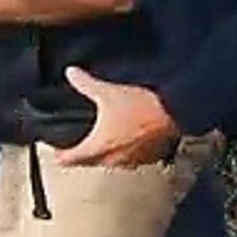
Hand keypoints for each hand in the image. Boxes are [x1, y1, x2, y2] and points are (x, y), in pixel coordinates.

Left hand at [55, 67, 179, 167]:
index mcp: (97, 146)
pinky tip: (128, 142)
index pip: (70, 160)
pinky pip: (132, 161)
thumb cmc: (144, 106)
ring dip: (104, 155)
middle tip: (76, 147)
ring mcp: (133, 161)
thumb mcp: (108, 92)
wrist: (179, 112)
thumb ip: (85, 84)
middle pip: (89, 163)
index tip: (57, 153)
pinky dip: (125, 153)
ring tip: (102, 143)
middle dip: (81, 156)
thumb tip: (70, 73)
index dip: (61, 156)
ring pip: (111, 163)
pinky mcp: (150, 158)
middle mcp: (113, 159)